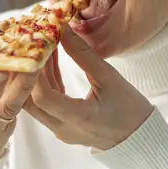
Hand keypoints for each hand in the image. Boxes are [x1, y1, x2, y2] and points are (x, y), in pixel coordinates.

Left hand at [24, 27, 153, 150]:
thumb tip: (64, 30)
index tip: (38, 46)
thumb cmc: (130, 110)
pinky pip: (45, 106)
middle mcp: (64, 128)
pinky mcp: (61, 127)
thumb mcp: (110, 78)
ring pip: (35, 103)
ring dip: (36, 77)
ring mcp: (60, 131)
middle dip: (28, 73)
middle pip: (30, 102)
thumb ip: (84, 55)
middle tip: (33, 46)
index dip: (35, 71)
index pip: (43, 96)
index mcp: (79, 118)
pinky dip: (45, 84)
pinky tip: (51, 63)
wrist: (139, 138)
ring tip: (44, 49)